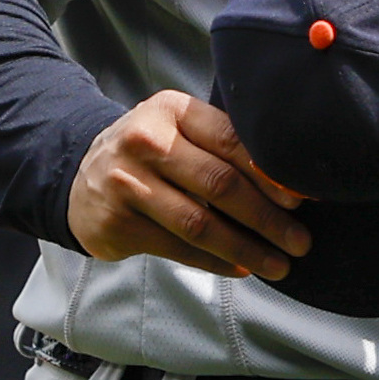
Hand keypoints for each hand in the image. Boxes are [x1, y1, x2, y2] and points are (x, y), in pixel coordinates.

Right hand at [67, 90, 310, 279]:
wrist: (77, 176)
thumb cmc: (150, 154)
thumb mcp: (179, 131)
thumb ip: (225, 146)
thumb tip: (292, 188)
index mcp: (172, 110)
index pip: (231, 141)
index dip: (271, 175)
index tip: (301, 201)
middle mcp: (146, 141)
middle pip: (220, 184)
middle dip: (268, 218)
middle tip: (300, 242)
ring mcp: (127, 183)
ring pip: (200, 224)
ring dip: (247, 249)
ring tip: (279, 265)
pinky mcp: (118, 222)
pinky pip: (179, 248)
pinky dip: (216, 262)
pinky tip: (241, 269)